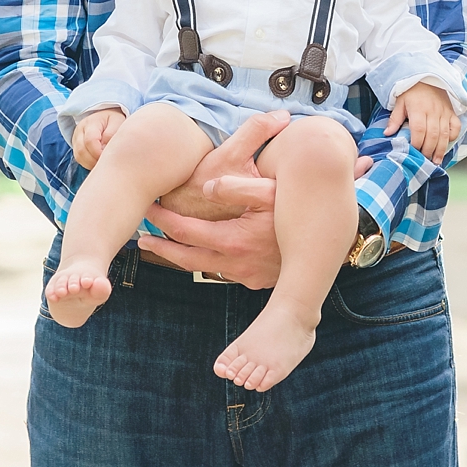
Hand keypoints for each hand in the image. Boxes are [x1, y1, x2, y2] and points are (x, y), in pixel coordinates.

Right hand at [71, 108, 125, 168]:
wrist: (105, 118)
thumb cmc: (113, 121)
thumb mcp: (117, 121)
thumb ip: (111, 133)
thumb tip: (105, 147)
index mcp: (91, 122)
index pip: (90, 141)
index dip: (99, 152)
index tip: (109, 156)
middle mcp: (80, 131)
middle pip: (81, 151)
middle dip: (95, 160)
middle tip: (107, 162)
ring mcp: (76, 139)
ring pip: (79, 157)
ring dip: (91, 163)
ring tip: (104, 162)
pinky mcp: (76, 147)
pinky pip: (79, 159)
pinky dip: (89, 164)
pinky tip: (98, 162)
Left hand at [138, 109, 374, 287]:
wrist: (325, 244)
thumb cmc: (296, 210)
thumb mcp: (270, 191)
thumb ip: (237, 187)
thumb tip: (208, 185)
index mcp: (235, 240)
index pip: (188, 232)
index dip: (165, 221)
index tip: (148, 211)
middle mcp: (236, 263)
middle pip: (187, 257)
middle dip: (163, 245)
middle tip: (142, 236)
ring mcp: (245, 275)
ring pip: (202, 268)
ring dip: (180, 256)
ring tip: (160, 246)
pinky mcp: (253, 281)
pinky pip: (221, 271)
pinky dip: (203, 262)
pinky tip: (196, 254)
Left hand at [386, 82, 460, 161]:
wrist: (426, 76)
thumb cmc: (411, 91)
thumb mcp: (399, 102)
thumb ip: (395, 118)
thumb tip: (387, 134)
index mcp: (418, 109)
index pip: (418, 130)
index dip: (416, 143)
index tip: (413, 152)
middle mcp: (433, 111)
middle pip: (433, 135)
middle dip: (428, 151)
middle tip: (424, 161)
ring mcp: (444, 112)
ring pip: (445, 134)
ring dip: (441, 150)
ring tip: (436, 161)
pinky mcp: (451, 112)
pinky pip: (455, 126)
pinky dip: (453, 136)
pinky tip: (447, 145)